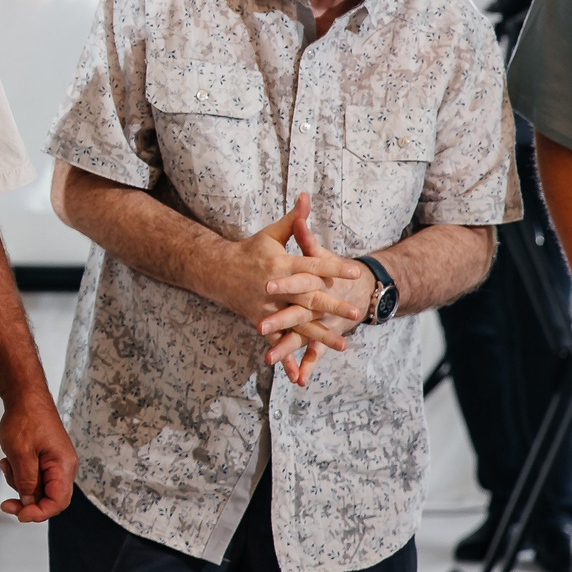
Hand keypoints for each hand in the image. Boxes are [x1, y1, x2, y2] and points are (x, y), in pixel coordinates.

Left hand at [0, 392, 76, 521]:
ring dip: (19, 484)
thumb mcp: (21, 454)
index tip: (19, 514)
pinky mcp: (45, 459)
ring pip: (39, 489)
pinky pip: (34, 477)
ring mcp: (55, 464)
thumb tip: (29, 503)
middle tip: (6, 503)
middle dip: (26, 501)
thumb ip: (26, 482)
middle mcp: (63, 467)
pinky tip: (9, 461)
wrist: (24, 395)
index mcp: (63, 466)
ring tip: (7, 465)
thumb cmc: (26, 418)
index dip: (39, 513)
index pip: (58, 503)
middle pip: (49, 499)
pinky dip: (19, 474)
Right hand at [221, 195, 356, 386]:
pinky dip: (287, 357)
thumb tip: (306, 197)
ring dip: (320, 335)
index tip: (354, 271)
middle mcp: (275, 287)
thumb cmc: (249, 250)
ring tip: (343, 344)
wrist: (216, 271)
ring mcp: (267, 307)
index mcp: (280, 264)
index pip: (311, 265)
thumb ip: (293, 220)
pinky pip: (276, 341)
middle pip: (308, 297)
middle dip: (332, 305)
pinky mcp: (260, 322)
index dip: (333, 267)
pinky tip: (301, 374)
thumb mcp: (271, 234)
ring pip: (297, 323)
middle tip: (355, 311)